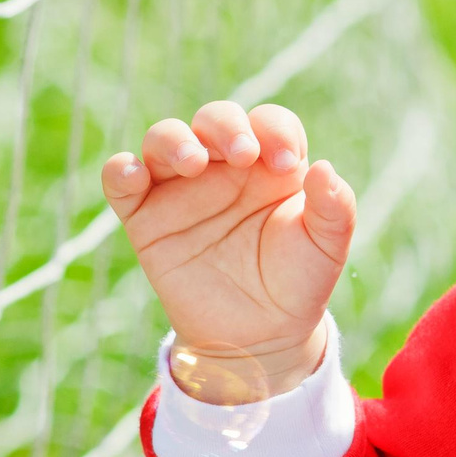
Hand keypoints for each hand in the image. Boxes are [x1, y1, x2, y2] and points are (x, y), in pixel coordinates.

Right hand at [101, 101, 353, 394]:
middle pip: (215, 119)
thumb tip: (324, 168)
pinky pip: (121, 182)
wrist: (257, 337)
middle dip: (226, 126)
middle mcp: (224, 168)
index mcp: (270, 165)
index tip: (286, 166)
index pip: (268, 122)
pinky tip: (133, 174)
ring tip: (194, 162)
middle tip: (243, 155)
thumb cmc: (296, 283)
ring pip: (164, 139)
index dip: (275, 131)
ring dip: (174, 140)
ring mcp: (181, 189)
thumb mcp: (326, 248)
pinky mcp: (145, 219)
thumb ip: (335, 208)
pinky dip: (120, 170)